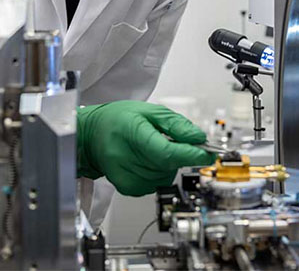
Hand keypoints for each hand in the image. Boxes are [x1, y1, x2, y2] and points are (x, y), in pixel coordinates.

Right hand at [76, 100, 215, 195]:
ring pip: (166, 176)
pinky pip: (156, 183)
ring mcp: (126, 176)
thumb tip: (199, 138)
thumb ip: (176, 124)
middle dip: (179, 154)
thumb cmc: (117, 119)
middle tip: (168, 139)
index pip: (167, 153)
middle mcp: (126, 158)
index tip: (207, 153)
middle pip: (169, 165)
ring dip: (167, 164)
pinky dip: (158, 172)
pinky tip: (145, 159)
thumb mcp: (149, 110)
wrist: (91, 136)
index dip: (191, 154)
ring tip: (151, 147)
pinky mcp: (128, 188)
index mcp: (132, 133)